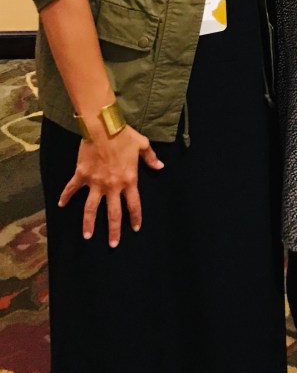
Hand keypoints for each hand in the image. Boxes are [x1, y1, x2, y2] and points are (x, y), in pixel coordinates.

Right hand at [58, 126, 163, 246]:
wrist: (103, 127)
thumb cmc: (124, 135)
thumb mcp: (143, 145)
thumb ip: (151, 159)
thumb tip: (160, 167)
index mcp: (129, 180)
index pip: (134, 205)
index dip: (135, 218)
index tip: (135, 229)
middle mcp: (112, 186)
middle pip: (114, 213)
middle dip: (114, 231)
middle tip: (113, 244)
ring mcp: (95, 183)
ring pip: (91, 208)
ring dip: (89, 223)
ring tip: (87, 236)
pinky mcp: (81, 175)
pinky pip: (71, 189)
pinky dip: (65, 196)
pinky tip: (60, 205)